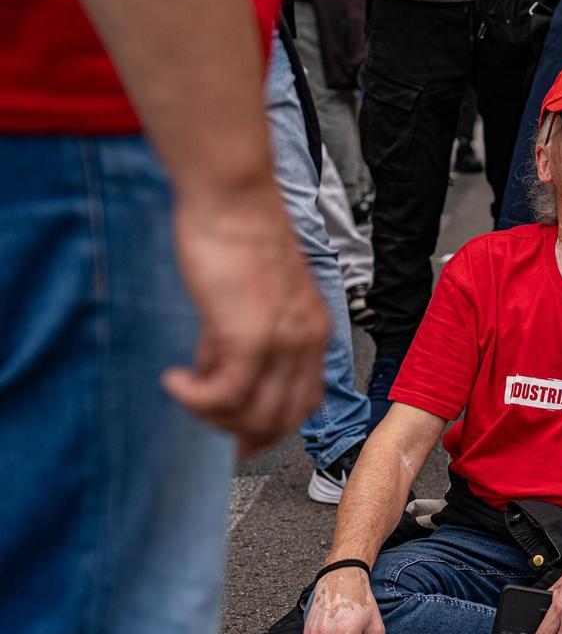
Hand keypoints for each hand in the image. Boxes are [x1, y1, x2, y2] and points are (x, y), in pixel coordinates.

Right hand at [160, 183, 328, 455]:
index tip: (239, 436)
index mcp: (315, 332)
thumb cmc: (237, 234)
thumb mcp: (250, 296)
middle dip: (239, 430)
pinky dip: (195, 399)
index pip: (304, 402)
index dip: (271, 427)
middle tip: (204, 419)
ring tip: (186, 392)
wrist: (234, 198)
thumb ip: (240, 336)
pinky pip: (225, 395)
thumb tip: (214, 370)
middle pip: (281, 418)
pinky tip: (175, 381)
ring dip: (213, 416)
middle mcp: (307, 342)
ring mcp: (283, 342)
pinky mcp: (250, 336)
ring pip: (253, 414)